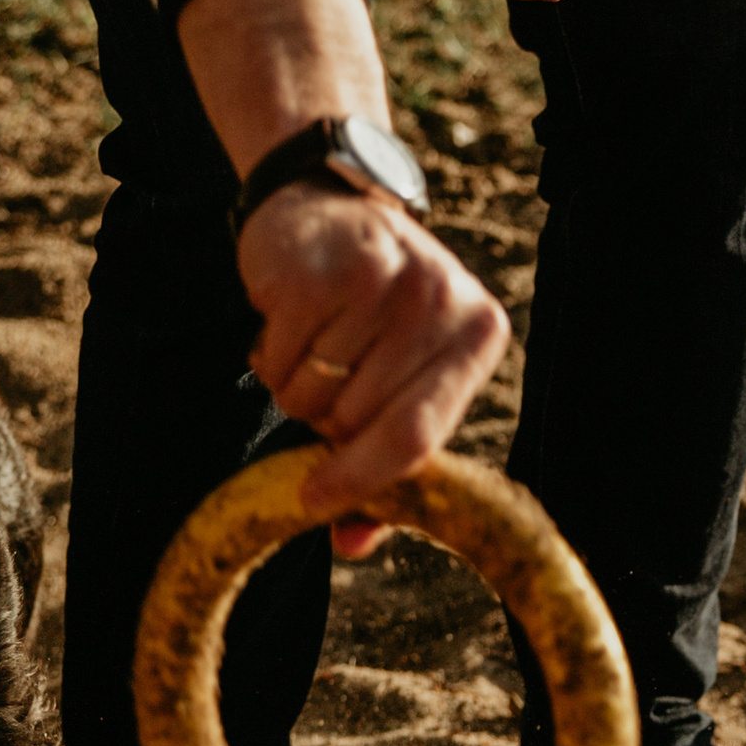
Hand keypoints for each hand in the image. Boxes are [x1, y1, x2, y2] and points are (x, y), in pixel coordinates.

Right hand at [240, 178, 508, 555]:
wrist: (326, 203)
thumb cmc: (370, 308)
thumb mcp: (402, 373)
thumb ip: (386, 458)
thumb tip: (348, 541)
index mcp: (478, 334)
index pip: (419, 434)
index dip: (363, 479)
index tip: (315, 501)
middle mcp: (438, 302)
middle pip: (354, 422)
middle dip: (325, 420)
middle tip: (327, 376)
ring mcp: (381, 281)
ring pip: (309, 396)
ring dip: (294, 386)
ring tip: (311, 340)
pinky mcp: (319, 270)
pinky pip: (275, 361)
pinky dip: (268, 356)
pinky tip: (285, 318)